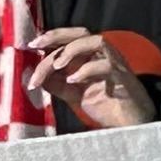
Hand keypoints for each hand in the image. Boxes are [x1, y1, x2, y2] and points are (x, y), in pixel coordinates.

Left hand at [31, 27, 153, 132]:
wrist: (131, 127)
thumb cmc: (106, 106)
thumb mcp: (73, 93)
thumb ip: (56, 83)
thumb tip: (34, 74)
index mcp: (92, 56)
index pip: (71, 38)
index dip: (51, 37)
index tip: (30, 45)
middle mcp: (105, 55)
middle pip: (82, 33)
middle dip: (58, 36)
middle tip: (36, 46)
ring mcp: (116, 64)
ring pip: (97, 42)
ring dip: (73, 50)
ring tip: (57, 66)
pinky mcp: (123, 78)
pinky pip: (106, 66)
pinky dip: (87, 70)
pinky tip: (73, 81)